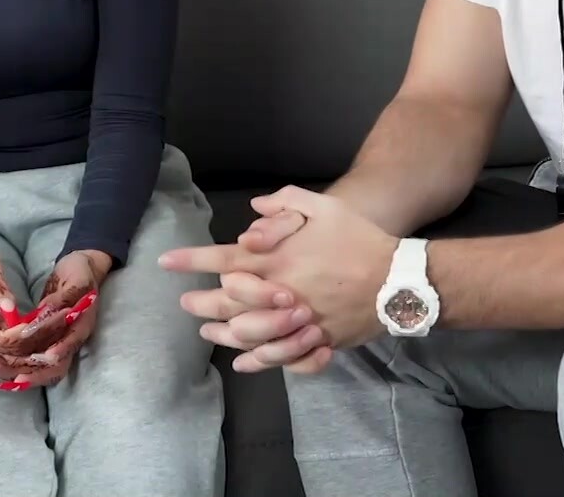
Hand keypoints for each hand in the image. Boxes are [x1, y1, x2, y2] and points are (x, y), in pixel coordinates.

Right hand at [0, 249, 94, 390]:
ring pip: (16, 359)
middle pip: (12, 354)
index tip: (45, 320)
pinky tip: (57, 335)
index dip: (23, 335)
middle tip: (66, 318)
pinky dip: (36, 348)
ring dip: (42, 348)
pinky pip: (16, 353)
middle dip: (40, 340)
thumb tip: (9, 308)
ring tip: (66, 325)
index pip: (0, 340)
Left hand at [7, 249, 106, 386]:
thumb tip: (45, 312)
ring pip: (41, 368)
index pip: (71, 344)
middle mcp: (71, 339)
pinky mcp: (46, 341)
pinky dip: (15, 364)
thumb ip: (63, 298)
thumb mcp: (77, 280)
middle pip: (56, 367)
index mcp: (83, 324)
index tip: (42, 357)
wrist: (80, 271)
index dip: (58, 351)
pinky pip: (31, 359)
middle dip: (34, 374)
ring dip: (19, 371)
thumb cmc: (80, 273)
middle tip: (13, 378)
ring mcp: (59, 342)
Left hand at [162, 187, 396, 373]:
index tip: (166, 261)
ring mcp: (295, 322)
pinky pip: (277, 356)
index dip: (192, 259)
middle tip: (184, 301)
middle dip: (201, 301)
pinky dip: (256, 360)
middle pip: (228, 302)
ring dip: (222, 332)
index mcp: (278, 259)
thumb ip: (286, 203)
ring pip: (247, 333)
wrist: (398, 280)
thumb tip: (253, 208)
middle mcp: (280, 293)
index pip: (224, 258)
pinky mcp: (314, 341)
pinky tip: (242, 361)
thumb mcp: (326, 207)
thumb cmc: (359, 239)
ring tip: (206, 331)